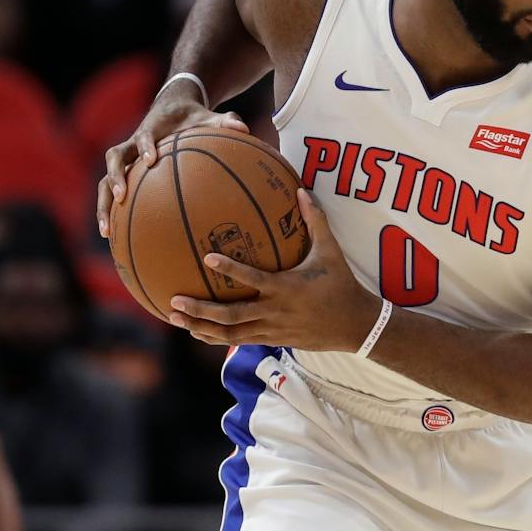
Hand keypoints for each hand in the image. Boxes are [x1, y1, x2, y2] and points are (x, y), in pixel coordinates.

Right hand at [97, 79, 247, 237]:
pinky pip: (113, 194)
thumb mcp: (210, 118)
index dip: (145, 146)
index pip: (143, 136)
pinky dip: (112, 214)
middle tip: (120, 196)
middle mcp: (133, 145)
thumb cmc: (192, 118)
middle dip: (115, 176)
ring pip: (105, 180)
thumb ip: (226, 121)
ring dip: (103, 203)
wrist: (171, 110)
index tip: (150, 160)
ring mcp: (128, 161)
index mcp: (152, 130)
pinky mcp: (127, 173)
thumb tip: (244, 127)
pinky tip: (115, 239)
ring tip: (107, 230)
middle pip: (115, 158)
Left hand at [169, 190, 381, 351]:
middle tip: (175, 301)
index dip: (230, 269)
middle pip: (232, 316)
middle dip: (201, 310)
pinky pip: (240, 340)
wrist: (355, 324)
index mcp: (287, 288)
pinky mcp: (273, 340)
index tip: (207, 257)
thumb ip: (315, 221)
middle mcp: (275, 311)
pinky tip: (197, 331)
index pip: (254, 279)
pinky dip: (216, 337)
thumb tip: (301, 190)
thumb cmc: (342, 283)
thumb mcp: (331, 251)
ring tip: (176, 319)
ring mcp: (273, 329)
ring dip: (202, 327)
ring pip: (231, 334)